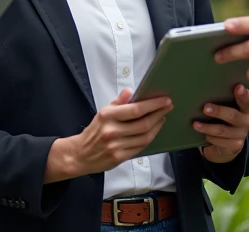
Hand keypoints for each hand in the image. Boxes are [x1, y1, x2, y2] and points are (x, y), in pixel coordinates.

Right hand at [51, 90, 172, 179]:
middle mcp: (112, 131)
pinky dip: (149, 138)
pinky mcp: (119, 157)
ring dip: (157, 127)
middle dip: (159, 114)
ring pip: (144, 137)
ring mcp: (116, 146)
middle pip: (143, 124)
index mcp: (108, 116)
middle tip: (168, 107)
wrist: (80, 154)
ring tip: (162, 118)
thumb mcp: (103, 112)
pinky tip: (153, 131)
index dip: (153, 105)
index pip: (135, 109)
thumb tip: (130, 91)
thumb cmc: (94, 131)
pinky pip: (140, 147)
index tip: (165, 100)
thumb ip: (118, 102)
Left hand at [195, 84, 248, 163]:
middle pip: (233, 116)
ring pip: (223, 130)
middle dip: (218, 111)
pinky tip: (204, 135)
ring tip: (195, 124)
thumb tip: (204, 90)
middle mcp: (246, 121)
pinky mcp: (235, 146)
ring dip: (207, 127)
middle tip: (205, 108)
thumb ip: (223, 100)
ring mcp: (241, 135)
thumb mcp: (226, 109)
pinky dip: (210, 137)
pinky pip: (220, 141)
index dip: (243, 94)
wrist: (227, 144)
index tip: (238, 87)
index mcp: (245, 109)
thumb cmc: (224, 120)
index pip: (247, 100)